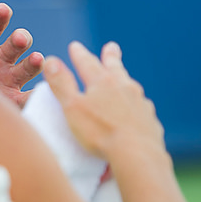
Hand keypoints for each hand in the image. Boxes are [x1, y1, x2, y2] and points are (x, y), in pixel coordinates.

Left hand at [0, 3, 43, 106]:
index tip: (2, 9)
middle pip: (12, 46)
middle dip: (18, 40)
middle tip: (20, 36)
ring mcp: (7, 79)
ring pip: (23, 68)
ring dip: (31, 63)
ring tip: (37, 59)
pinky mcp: (12, 100)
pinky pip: (27, 99)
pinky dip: (37, 95)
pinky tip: (45, 92)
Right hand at [42, 41, 162, 160]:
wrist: (138, 155)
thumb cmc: (100, 132)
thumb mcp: (72, 107)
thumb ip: (61, 83)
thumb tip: (50, 59)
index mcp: (103, 82)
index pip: (87, 63)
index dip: (79, 54)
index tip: (74, 46)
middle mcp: (124, 87)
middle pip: (115, 68)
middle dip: (110, 57)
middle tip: (111, 47)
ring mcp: (140, 103)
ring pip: (131, 87)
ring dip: (125, 81)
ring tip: (124, 78)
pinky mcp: (150, 121)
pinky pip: (141, 108)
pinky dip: (135, 104)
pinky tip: (135, 110)